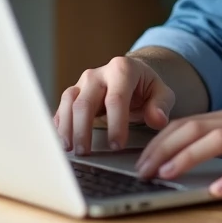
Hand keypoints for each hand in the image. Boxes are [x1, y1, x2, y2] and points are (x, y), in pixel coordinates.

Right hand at [53, 56, 174, 155]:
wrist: (130, 74)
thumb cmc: (145, 86)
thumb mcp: (161, 92)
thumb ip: (161, 105)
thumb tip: (157, 120)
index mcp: (122, 69)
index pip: (115, 99)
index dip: (115, 124)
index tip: (117, 145)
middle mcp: (98, 74)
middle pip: (85, 102)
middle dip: (83, 130)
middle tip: (86, 153)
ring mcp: (82, 82)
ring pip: (68, 102)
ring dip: (67, 127)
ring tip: (70, 149)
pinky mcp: (73, 92)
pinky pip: (62, 107)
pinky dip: (60, 123)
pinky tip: (61, 140)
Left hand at [134, 102, 221, 197]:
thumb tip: (188, 151)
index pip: (191, 122)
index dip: (162, 139)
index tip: (143, 157)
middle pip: (197, 128)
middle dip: (165, 147)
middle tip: (144, 168)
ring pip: (219, 140)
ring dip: (188, 157)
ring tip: (168, 173)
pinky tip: (218, 189)